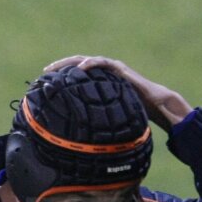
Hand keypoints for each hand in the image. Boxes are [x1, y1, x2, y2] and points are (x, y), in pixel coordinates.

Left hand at [43, 55, 193, 132]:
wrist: (155, 105)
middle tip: (45, 72)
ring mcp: (111, 68)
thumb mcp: (109, 115)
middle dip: (60, 66)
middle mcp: (103, 72)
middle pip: (77, 64)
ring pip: (86, 60)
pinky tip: (81, 68)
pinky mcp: (120, 69)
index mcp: (99, 82)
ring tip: (57, 67)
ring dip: (70, 62)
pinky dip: (91, 64)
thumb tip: (81, 140)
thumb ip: (97, 120)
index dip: (62, 77)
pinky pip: (103, 63)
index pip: (76, 75)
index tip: (47, 82)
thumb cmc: (134, 111)